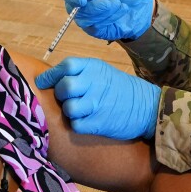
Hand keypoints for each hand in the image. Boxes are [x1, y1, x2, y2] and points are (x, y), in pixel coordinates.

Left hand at [35, 57, 160, 139]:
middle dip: (60, 94)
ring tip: (78, 111)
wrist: (147, 107)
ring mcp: (97, 103)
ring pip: (68, 108)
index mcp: (94, 68)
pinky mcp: (99, 123)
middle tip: (65, 98)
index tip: (43, 82)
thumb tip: (52, 79)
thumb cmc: (120, 89)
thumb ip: (80, 72)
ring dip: (69, 111)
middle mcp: (95, 83)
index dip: (51, 75)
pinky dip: (78, 125)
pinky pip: (77, 125)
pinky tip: (86, 121)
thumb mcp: (103, 72)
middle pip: (64, 87)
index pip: (66, 66)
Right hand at [60, 0, 153, 40]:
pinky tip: (120, 11)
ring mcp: (87, 18)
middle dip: (93, 7)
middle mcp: (81, 4)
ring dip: (104, 12)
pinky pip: (95, 27)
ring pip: (85, 20)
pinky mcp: (95, 30)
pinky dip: (109, 19)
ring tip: (119, 4)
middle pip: (73, 9)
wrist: (142, 8)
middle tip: (110, 3)